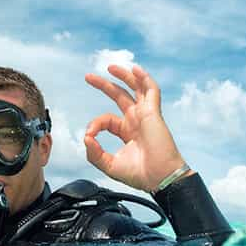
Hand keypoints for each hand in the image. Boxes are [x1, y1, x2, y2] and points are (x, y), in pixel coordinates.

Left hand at [84, 64, 192, 191]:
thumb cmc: (140, 174)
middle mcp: (136, 121)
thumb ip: (94, 153)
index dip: (95, 124)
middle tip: (88, 77)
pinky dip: (144, 78)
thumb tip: (85, 137)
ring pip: (136, 88)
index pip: (106, 120)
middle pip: (119, 96)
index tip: (90, 136)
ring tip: (110, 67)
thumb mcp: (109, 165)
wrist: (159, 178)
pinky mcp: (154, 113)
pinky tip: (135, 69)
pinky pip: (151, 90)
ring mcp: (145, 115)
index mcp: (127, 132)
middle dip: (104, 85)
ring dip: (124, 76)